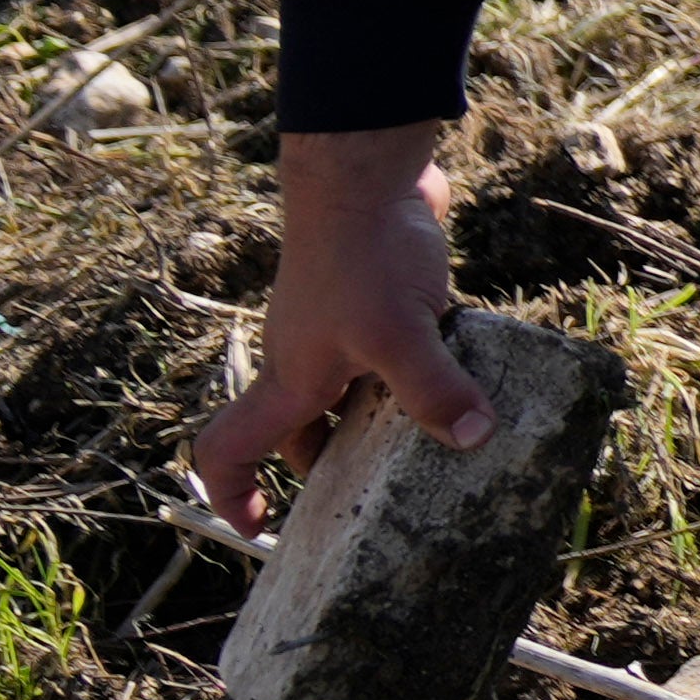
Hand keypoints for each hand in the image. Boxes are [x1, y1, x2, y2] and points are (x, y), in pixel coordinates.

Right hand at [194, 123, 492, 531]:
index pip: (228, 449)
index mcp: (290, 381)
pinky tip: (465, 378)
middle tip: (380, 496)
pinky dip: (413, 374)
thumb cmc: (363, 256)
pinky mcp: (375, 300)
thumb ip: (431, 389)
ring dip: (383, 420)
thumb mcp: (400, 334)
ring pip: (349, 393)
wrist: (364, 174)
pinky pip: (385, 354)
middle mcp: (304, 359)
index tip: (258, 526)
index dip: (231, 493)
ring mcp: (337, 328)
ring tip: (437, 444)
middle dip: (332, 467)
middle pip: (302, 431)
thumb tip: (471, 439)